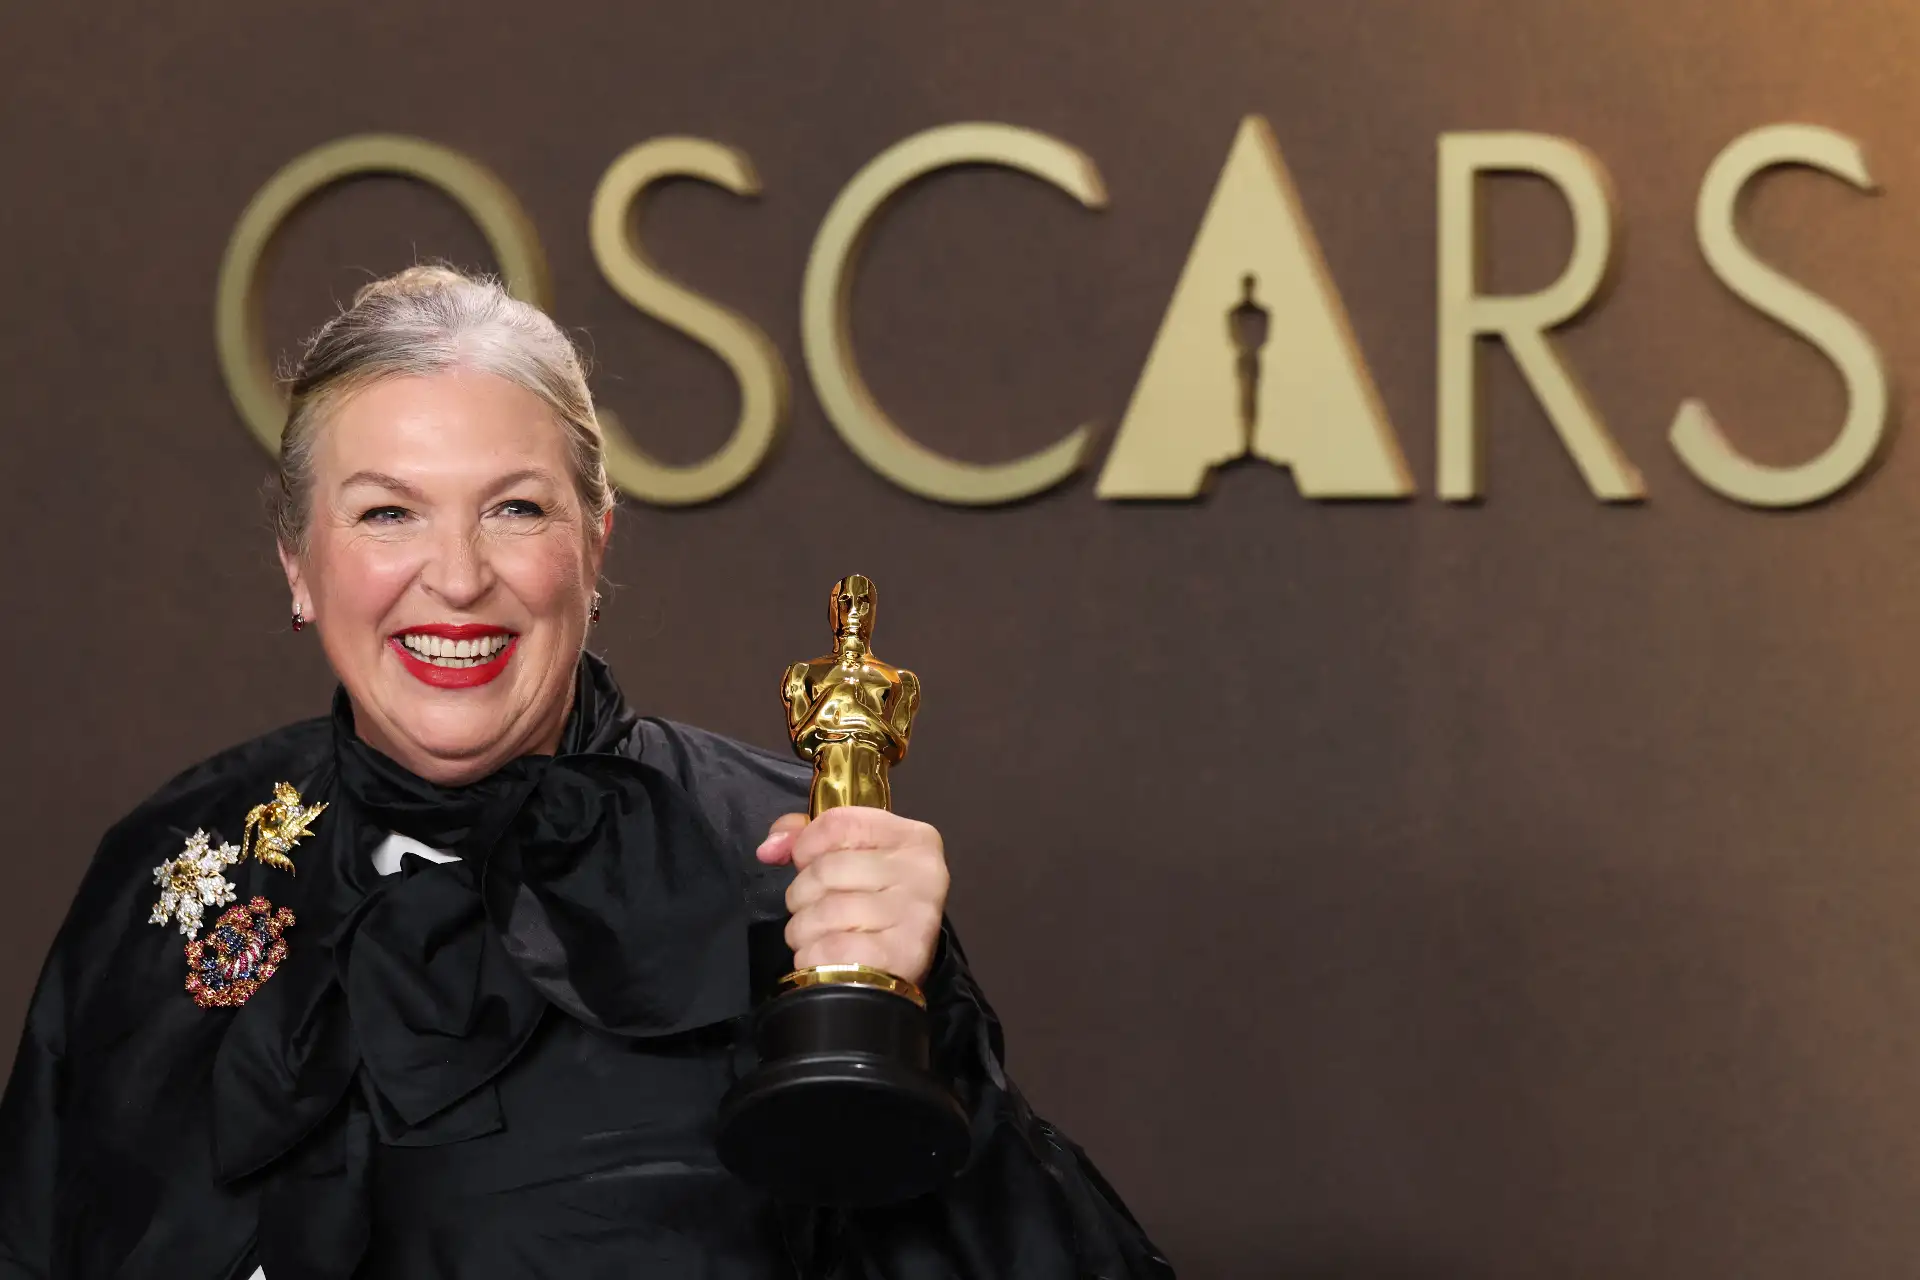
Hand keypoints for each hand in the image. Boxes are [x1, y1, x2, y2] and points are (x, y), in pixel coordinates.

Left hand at [755, 807, 948, 986]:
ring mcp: (914, 914)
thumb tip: (769, 848)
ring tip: (817, 936)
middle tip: (811, 909)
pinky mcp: (899, 956)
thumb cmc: (871, 905)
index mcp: (912, 837)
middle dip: (801, 894)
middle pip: (826, 869)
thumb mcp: (851, 858)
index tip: (806, 863)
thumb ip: (808, 838)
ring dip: (803, 930)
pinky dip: (813, 957)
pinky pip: (830, 949)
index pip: (838, 823)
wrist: (897, 971)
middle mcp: (921, 871)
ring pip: (825, 911)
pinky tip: (826, 959)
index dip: (806, 845)